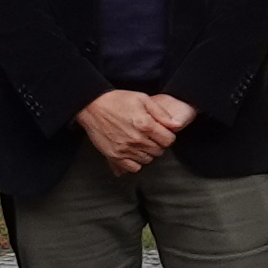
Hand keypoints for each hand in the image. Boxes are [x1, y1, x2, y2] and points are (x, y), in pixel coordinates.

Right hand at [77, 87, 193, 172]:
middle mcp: (136, 140)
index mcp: (145, 125)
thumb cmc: (117, 100)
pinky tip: (133, 152)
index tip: (162, 132)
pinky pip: (133, 168)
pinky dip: (136, 162)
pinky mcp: (114, 156)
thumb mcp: (142, 99)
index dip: (167, 136)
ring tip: (141, 142)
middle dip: (158, 144)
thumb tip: (176, 125)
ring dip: (147, 153)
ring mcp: (125, 149)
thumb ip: (161, 113)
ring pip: (147, 160)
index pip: (169, 140)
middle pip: (159, 151)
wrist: (92, 106)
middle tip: (150, 136)